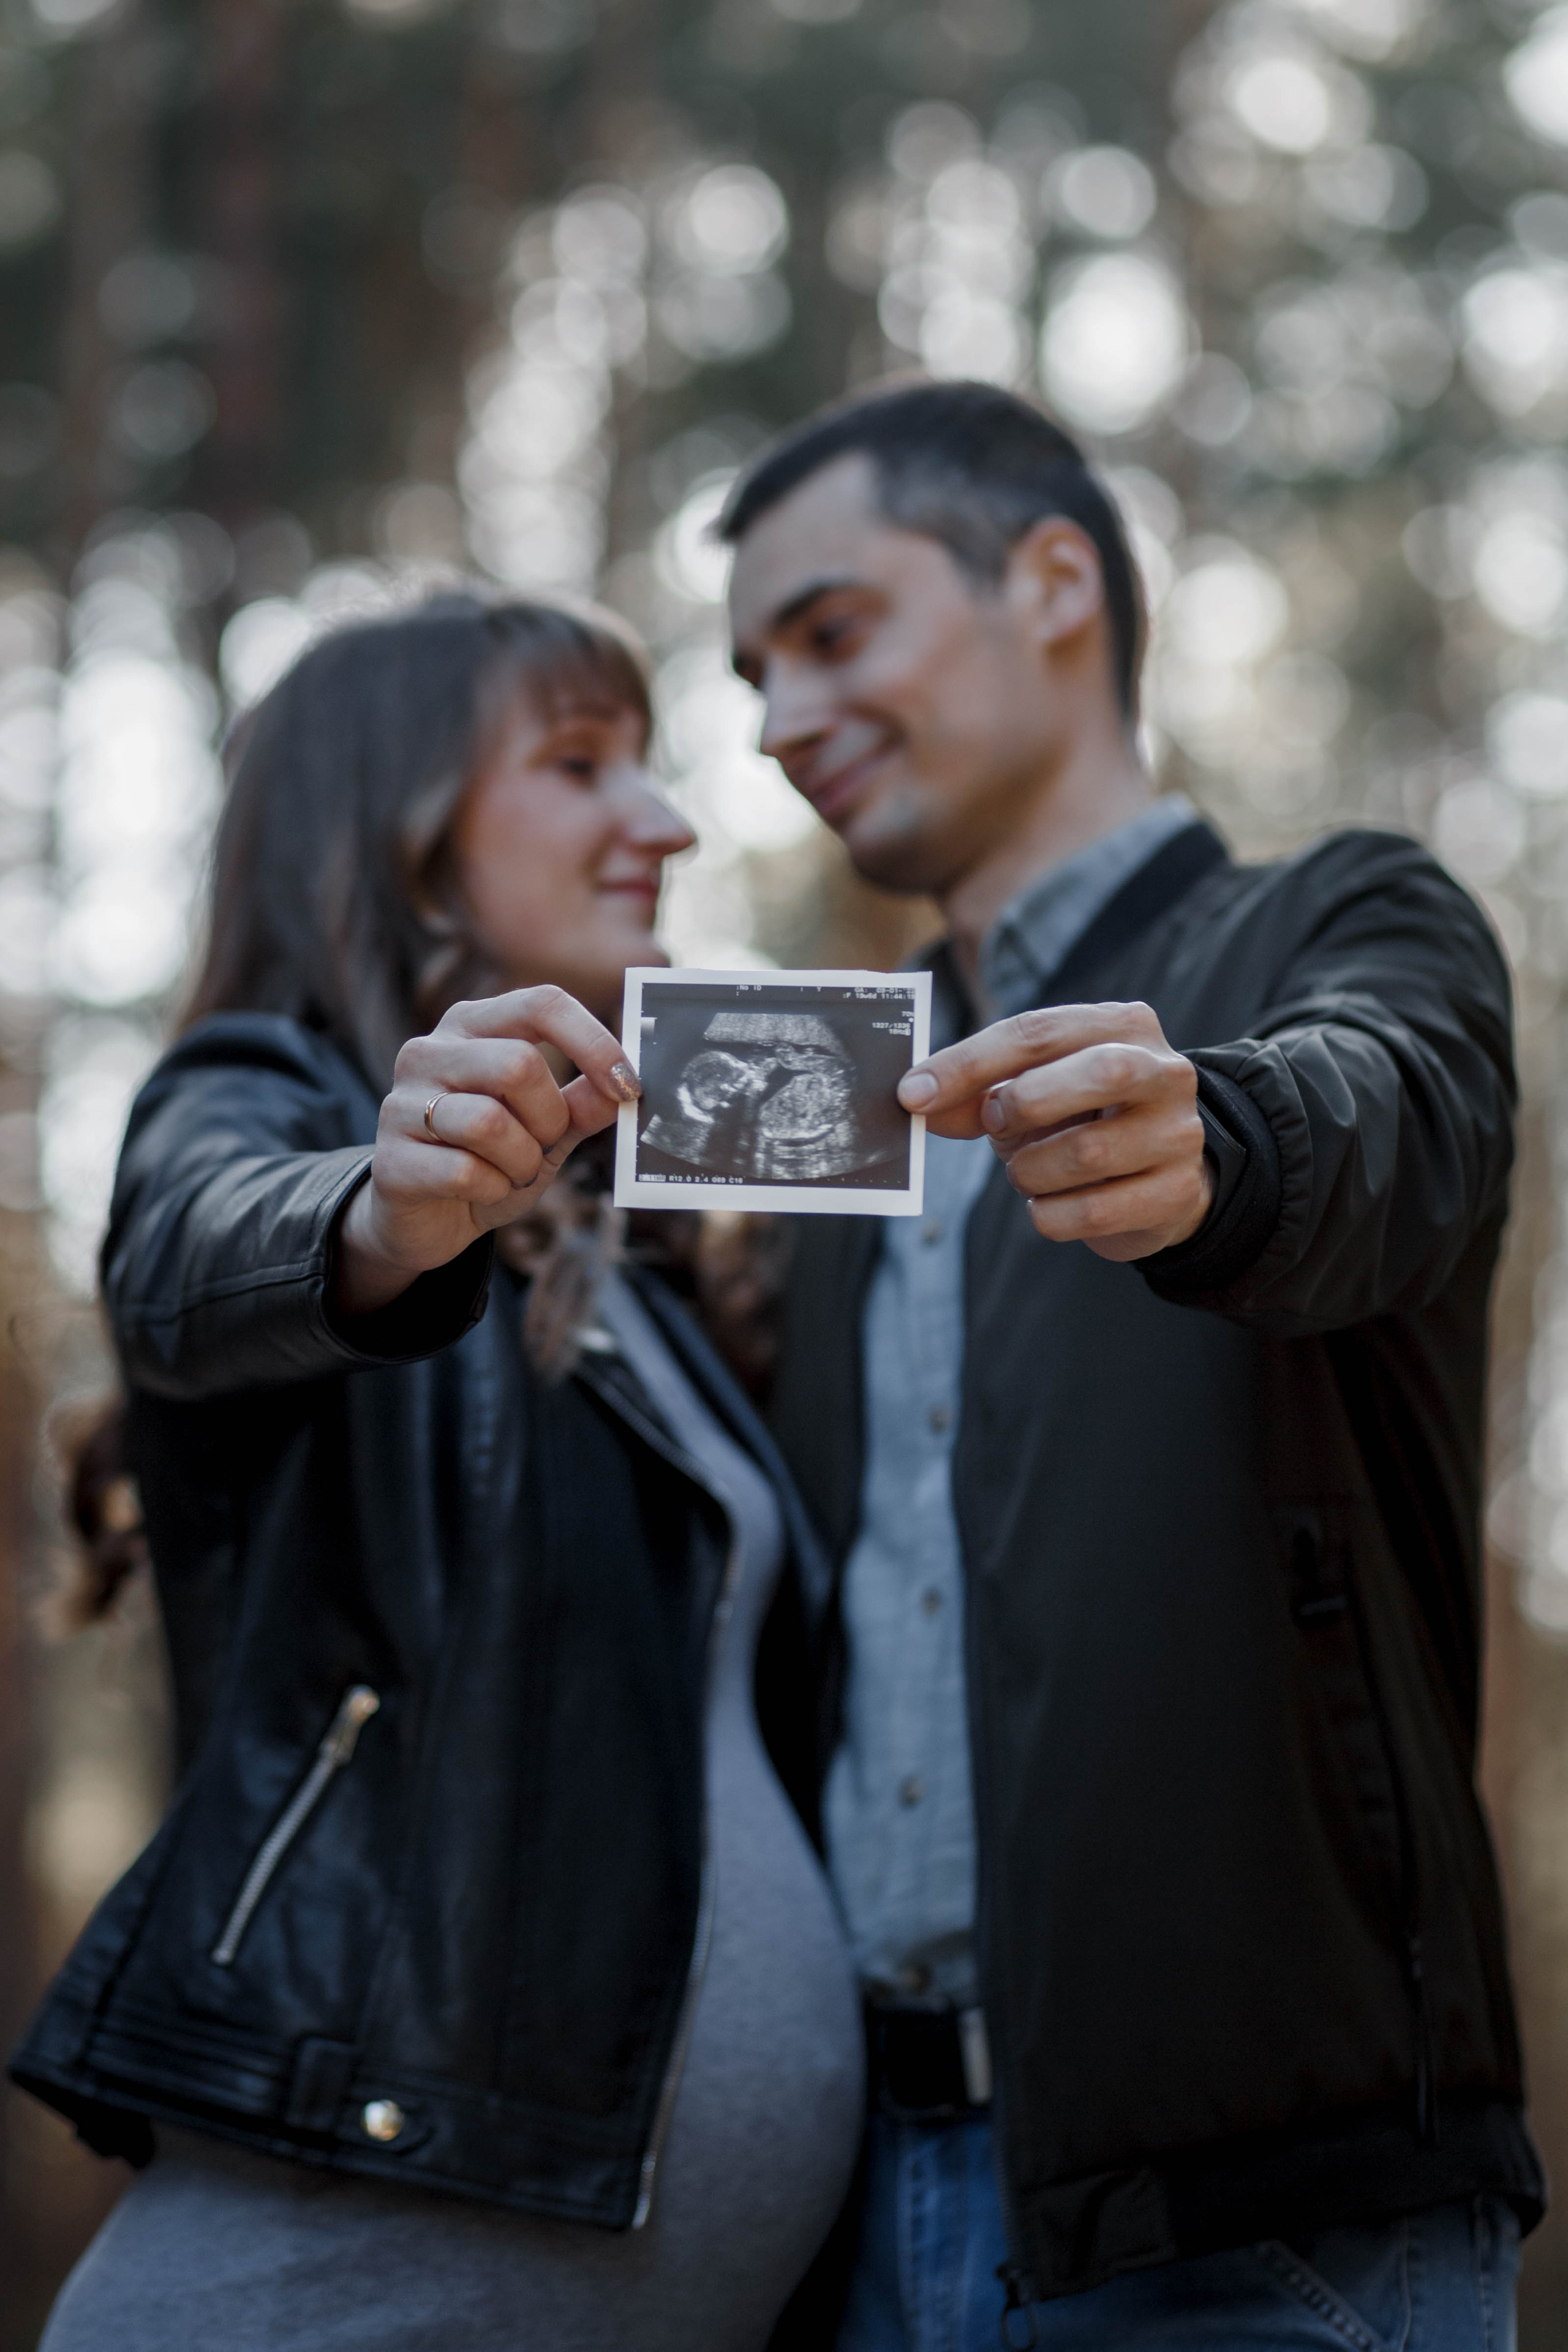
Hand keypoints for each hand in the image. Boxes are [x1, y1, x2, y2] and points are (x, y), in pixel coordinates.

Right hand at [334, 987, 639, 1315]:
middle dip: (549, 1118)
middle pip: (518, 1064)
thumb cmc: (490, 1161)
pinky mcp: (389, 1159)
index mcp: (472, 1027)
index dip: (593, 1043)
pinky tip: (479, 1192)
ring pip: (489, 1122)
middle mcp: (428, 1051)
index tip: (628, 1086)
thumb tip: (626, 1085)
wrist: (424, 1221)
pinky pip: (464, 1171)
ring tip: (510, 1173)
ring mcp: (401, 1103)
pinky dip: (491, 1191)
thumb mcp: (546, 1131)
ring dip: (521, 1161)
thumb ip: (582, 1105)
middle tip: (542, 1145)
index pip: (540, 1004)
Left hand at [897, 1001, 1211, 1262]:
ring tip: (1027, 1172)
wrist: (1155, 1178)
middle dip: (1025, 1102)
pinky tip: (1049, 1205)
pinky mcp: (1176, 1194)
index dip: (967, 1063)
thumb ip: (975, 1091)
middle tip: (993, 1124)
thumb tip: (915, 1100)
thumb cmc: (1080, 1120)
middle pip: (1097, 1073)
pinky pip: (1093, 1212)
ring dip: (1031, 1171)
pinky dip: (1050, 1215)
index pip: (1038, 1031)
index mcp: (1123, 1026)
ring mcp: (1178, 1134)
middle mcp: (1163, 1072)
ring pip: (1088, 1153)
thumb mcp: (1029, 1092)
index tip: (912, 1094)